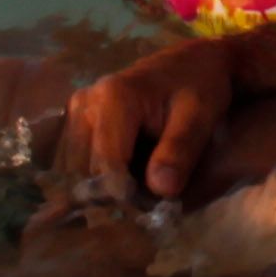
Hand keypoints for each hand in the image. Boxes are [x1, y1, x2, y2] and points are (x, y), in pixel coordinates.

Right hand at [58, 42, 238, 199]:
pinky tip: (121, 183)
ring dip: (101, 191)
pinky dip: (95, 179)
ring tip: (136, 196)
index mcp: (114, 98)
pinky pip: (76, 162)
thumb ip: (179, 150)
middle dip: (112, 196)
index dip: (125, 195)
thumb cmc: (199, 87)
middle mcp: (86, 102)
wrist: (192, 64)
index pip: (106, 164)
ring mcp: (76, 111)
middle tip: (144, 209)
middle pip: (86, 170)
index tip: (148, 213)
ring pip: (76, 171)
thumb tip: (161, 190)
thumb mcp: (199, 116)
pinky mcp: (75, 120)